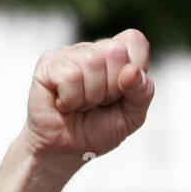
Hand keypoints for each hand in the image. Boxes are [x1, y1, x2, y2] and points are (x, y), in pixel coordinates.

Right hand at [21, 29, 153, 168]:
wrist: (68, 150)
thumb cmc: (99, 129)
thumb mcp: (132, 116)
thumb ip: (142, 93)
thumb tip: (132, 71)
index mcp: (116, 57)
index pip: (134, 41)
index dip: (135, 70)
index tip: (123, 93)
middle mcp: (92, 49)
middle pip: (116, 51)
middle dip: (112, 88)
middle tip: (99, 103)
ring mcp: (68, 53)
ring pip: (93, 62)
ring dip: (91, 96)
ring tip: (81, 105)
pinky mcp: (48, 64)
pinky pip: (70, 75)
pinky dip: (72, 99)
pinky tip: (64, 104)